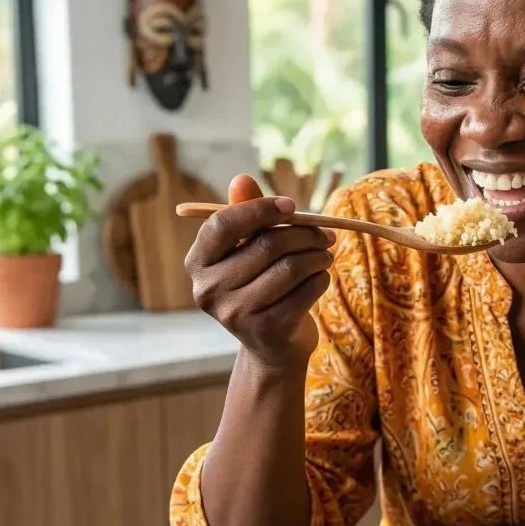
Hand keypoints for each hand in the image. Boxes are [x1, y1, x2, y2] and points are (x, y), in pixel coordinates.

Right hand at [185, 174, 333, 368]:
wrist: (272, 347)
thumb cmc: (260, 286)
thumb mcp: (249, 251)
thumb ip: (246, 215)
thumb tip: (241, 178)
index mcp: (198, 263)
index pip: (223, 224)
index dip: (260, 209)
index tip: (291, 206)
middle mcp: (209, 290)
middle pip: (266, 245)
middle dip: (304, 235)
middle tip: (326, 235)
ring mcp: (235, 314)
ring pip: (290, 268)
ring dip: (317, 256)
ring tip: (326, 255)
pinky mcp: (267, 330)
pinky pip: (306, 291)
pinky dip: (321, 279)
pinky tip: (321, 278)